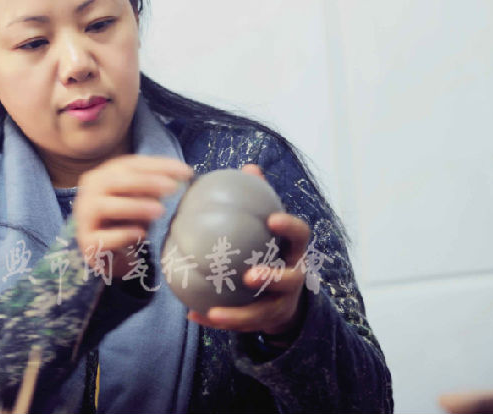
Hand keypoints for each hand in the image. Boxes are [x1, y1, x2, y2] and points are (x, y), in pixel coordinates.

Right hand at [74, 155, 192, 278]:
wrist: (102, 250)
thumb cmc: (123, 219)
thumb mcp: (138, 198)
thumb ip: (152, 187)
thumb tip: (180, 179)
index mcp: (104, 175)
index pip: (131, 164)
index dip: (159, 165)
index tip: (186, 172)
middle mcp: (90, 192)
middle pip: (114, 181)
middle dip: (145, 182)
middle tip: (172, 188)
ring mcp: (84, 217)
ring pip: (104, 206)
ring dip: (134, 206)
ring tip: (160, 210)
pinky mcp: (86, 242)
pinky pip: (101, 237)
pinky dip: (122, 234)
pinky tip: (141, 233)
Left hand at [187, 164, 311, 338]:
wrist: (282, 298)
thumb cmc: (270, 251)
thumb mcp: (269, 229)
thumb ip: (260, 200)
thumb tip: (249, 167)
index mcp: (294, 252)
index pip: (300, 236)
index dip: (290, 227)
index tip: (272, 218)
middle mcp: (294, 278)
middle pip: (292, 280)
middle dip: (273, 278)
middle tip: (249, 275)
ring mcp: (281, 303)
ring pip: (264, 312)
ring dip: (239, 314)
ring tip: (215, 312)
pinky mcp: (264, 322)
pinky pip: (239, 324)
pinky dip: (214, 319)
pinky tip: (192, 315)